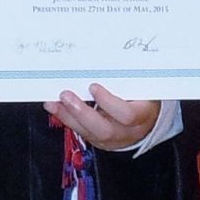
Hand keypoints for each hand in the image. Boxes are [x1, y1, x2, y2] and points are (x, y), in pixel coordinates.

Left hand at [43, 85, 159, 150]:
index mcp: (142, 115)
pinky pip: (81, 131)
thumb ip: (128, 79)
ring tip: (52, 102)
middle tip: (66, 95)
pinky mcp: (98, 140)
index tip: (93, 86)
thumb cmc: (144, 97)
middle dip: (81, 113)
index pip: (127, 115)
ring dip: (67, 116)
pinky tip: (54, 106)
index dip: (109, 102)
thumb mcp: (142, 87)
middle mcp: (127, 132)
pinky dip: (66, 118)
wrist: (147, 121)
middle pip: (104, 129)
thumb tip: (105, 59)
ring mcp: (112, 139)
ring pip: (88, 133)